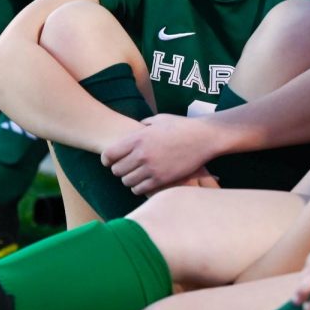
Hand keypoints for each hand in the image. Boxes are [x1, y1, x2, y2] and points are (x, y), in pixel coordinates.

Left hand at [101, 114, 221, 195]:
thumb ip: (144, 125)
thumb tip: (137, 128)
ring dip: (129, 179)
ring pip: (127, 182)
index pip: (109, 154)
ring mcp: (151, 168)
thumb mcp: (159, 119)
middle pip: (116, 170)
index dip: (106, 159)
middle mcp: (141, 154)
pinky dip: (139, 188)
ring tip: (135, 176)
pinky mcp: (162, 179)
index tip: (110, 160)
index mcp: (138, 138)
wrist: (203, 137)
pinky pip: (140, 189)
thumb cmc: (182, 126)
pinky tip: (144, 183)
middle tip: (125, 168)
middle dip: (119, 169)